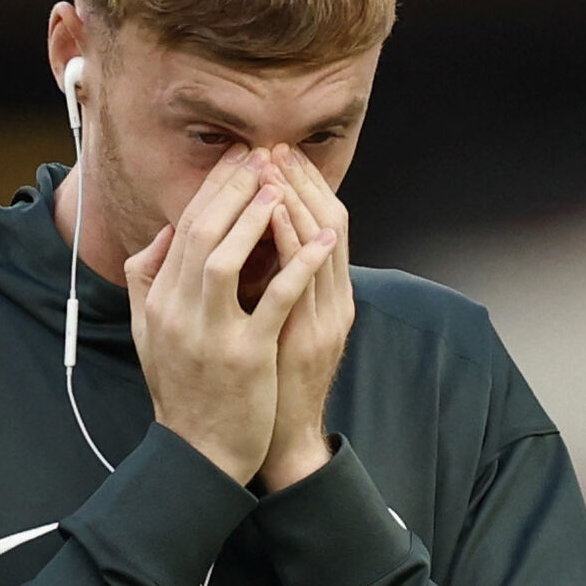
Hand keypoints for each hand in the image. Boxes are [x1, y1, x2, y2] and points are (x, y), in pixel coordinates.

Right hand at [126, 146, 338, 484]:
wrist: (200, 453)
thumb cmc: (183, 390)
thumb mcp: (150, 333)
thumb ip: (149, 281)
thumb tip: (164, 233)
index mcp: (159, 302)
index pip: (182, 229)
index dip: (212, 189)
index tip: (238, 160)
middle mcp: (177, 313)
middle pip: (199, 233)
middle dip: (232, 188)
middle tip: (260, 156)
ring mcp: (209, 335)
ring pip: (223, 258)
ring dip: (254, 217)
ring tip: (280, 185)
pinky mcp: (245, 357)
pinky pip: (273, 300)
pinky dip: (297, 264)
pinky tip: (321, 239)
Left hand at [256, 143, 353, 491]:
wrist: (281, 441)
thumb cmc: (271, 384)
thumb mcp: (275, 324)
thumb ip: (273, 285)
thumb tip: (251, 243)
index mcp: (325, 294)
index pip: (321, 223)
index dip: (302, 185)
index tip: (275, 152)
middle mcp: (334, 299)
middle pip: (329, 221)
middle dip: (301, 181)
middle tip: (275, 144)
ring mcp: (327, 317)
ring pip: (323, 240)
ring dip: (297, 197)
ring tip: (273, 162)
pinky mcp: (312, 336)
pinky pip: (303, 278)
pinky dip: (290, 239)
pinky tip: (272, 212)